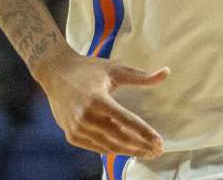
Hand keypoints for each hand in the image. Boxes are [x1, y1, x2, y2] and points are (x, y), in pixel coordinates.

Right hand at [35, 49, 168, 158]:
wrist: (56, 73)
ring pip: (108, 146)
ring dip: (128, 151)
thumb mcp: (115, 69)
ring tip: (146, 153)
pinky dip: (111, 150)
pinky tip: (126, 150)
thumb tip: (166, 72)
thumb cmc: (89, 69)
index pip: (126, 121)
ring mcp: (76, 128)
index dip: (144, 133)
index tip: (159, 141)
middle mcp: (86, 116)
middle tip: (157, 151)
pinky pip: (96, 147)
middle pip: (119, 138)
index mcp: (98, 99)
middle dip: (140, 146)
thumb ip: (141, 76)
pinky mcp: (71, 135)